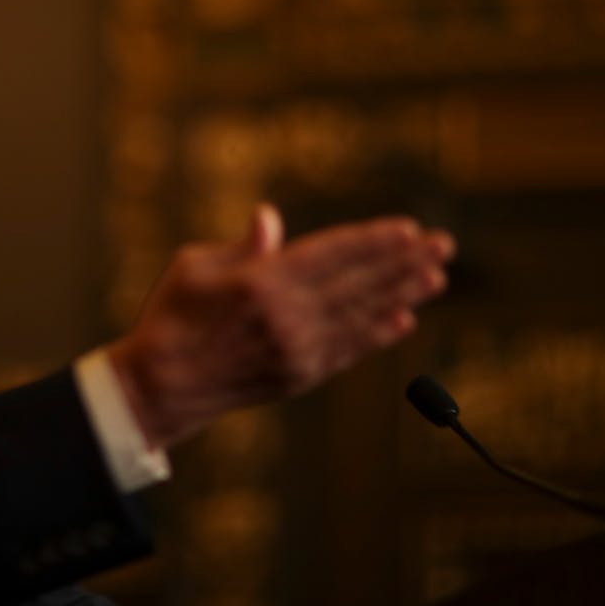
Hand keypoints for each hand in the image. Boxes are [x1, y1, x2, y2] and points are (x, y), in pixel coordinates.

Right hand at [107, 203, 454, 448]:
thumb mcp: (194, 266)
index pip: (332, 254)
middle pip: (358, 284)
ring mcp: (296, 351)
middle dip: (404, 263)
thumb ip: (242, 247)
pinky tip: (403, 320)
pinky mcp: (299, 377)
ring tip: (436, 278)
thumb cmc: (172, 315)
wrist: (161, 386)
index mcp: (260, 282)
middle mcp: (286, 317)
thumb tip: (271, 219)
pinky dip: (377, 335)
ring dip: (402, 296)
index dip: (373, 240)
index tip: (409, 228)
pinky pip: (348, 351)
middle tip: (444, 246)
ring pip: (361, 317)